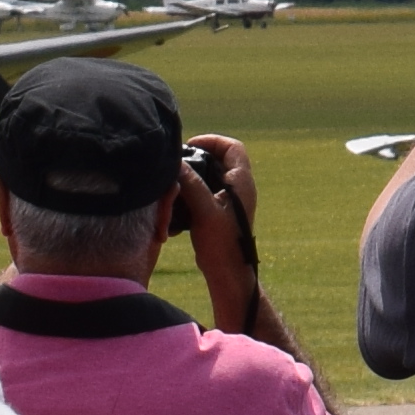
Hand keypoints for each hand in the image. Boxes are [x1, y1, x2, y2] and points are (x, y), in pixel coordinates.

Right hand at [179, 139, 258, 264]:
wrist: (227, 273)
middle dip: (196, 160)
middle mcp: (238, 188)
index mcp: (241, 182)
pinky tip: (175, 208)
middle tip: (176, 163)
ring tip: (172, 184)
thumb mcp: (204, 210)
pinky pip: (203, 196)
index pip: (233, 147)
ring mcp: (229, 201)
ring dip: (190, 181)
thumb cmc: (221, 242)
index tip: (190, 144)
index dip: (213, 140)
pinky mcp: (218, 214)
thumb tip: (176, 162)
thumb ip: (192, 184)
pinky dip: (189, 198)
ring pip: (208, 179)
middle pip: (218, 161)